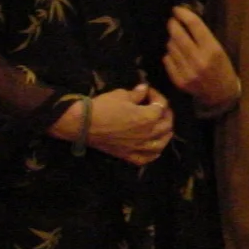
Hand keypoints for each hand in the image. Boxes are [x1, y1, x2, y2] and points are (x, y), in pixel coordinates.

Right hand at [50, 85, 172, 166]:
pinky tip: (154, 148)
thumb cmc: (103, 107)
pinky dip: (154, 153)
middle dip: (165, 113)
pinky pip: (146, 158)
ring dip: (165, 134)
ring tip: (163, 127)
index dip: (156, 95)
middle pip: (166, 125)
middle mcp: (147, 134)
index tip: (148, 91)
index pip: (162, 105)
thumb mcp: (121, 95)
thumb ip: (137, 94)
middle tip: (158, 107)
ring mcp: (138, 147)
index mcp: (148, 118)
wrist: (82, 124)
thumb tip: (144, 89)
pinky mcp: (128, 155)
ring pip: (161, 144)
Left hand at [164, 5, 239, 115]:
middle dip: (173, 24)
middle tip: (172, 21)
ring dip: (172, 40)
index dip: (184, 14)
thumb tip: (185, 19)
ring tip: (178, 40)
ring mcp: (187, 71)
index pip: (194, 25)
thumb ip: (203, 36)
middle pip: (178, 35)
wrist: (221, 94)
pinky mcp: (179, 80)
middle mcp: (199, 59)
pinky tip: (176, 55)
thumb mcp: (219, 49)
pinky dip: (170, 54)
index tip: (177, 9)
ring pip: (171, 47)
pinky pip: (167, 60)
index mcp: (212, 49)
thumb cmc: (222, 68)